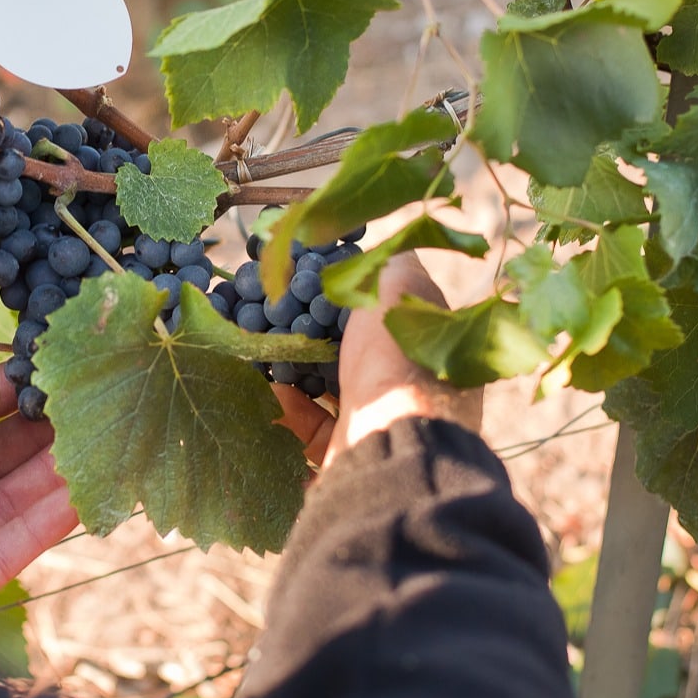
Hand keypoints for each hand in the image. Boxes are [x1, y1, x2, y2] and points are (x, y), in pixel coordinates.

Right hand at [275, 253, 482, 468]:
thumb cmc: (399, 356)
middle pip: (358, 349)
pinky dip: (290, 407)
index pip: (389, 310)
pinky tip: (270, 390)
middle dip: (320, 333)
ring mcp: (383, 417)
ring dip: (300, 369)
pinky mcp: (351, 448)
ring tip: (268, 348)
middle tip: (283, 315)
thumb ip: (390, 263)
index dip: (353, 295)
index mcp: (430, 341)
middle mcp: (412, 381)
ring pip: (333, 387)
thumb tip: (380, 249)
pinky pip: (314, 426)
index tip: (316, 282)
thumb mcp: (400, 286)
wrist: (391, 441)